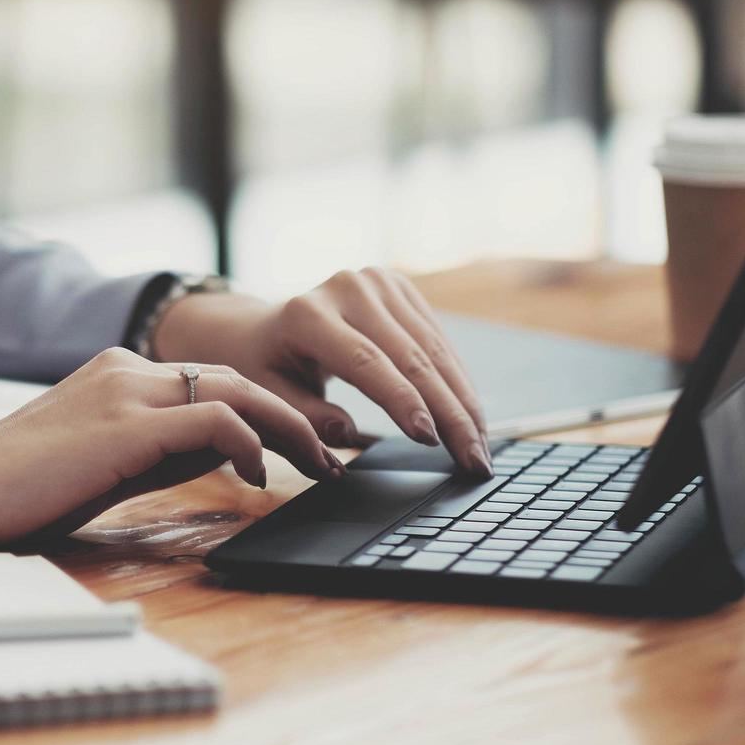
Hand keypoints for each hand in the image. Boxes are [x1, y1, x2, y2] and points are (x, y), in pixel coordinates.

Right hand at [0, 348, 341, 543]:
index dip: (267, 411)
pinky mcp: (128, 424)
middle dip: (294, 416)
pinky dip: (250, 444)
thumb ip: (163, 447)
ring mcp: (128, 391)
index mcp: (121, 371)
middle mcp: (129, 369)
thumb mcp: (107, 460)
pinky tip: (260, 476)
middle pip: (237, 378)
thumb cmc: (23, 486)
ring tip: (319, 467)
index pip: (213, 381)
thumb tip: (227, 454)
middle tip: (334, 456)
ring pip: (237, 392)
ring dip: (290, 429)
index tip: (302, 447)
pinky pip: (215, 420)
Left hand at [150, 268, 491, 476]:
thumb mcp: (268, 396)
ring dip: (463, 402)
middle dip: (448, 414)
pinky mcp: (400, 288)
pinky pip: (438, 340)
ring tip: (480, 448)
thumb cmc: (264, 367)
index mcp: (307, 313)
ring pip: (433, 349)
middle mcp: (348, 288)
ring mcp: (378, 282)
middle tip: (473, 462)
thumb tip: (348, 434)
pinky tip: (472, 416)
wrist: (263, 327)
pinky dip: (457, 381)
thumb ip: (303, 417)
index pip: (365, 361)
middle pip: (410, 357)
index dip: (401, 401)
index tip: (430, 440)